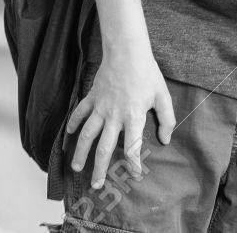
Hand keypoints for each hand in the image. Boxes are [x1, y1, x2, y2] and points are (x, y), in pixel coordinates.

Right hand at [66, 46, 174, 187]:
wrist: (127, 52)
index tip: (134, 175)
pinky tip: (69, 135)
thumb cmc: (148, 74)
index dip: (134, 163)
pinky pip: (79, 114)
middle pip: (103, 148)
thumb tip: (165, 139)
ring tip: (76, 167)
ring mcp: (100, 107)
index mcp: (133, 117)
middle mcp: (114, 116)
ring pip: (86, 135)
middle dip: (99, 168)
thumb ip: (166, 119)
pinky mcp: (91, 97)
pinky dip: (73, 124)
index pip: (132, 147)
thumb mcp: (163, 96)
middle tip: (96, 184)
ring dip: (80, 153)